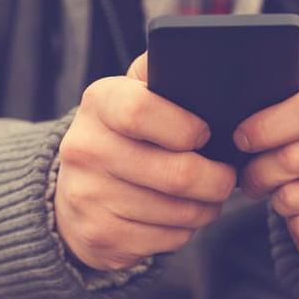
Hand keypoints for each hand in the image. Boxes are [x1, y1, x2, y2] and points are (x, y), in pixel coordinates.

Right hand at [54, 53, 236, 271]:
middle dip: (217, 179)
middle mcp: (86, 149)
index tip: (205, 134)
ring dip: (207, 207)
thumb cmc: (122, 136)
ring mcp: (90, 197)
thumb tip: (206, 60)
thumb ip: (161, 76)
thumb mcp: (131, 95)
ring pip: (180, 212)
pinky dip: (185, 230)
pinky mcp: (102, 237)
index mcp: (99, 104)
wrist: (71, 192)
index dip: (184, 127)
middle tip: (226, 176)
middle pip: (177, 174)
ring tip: (207, 195)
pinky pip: (169, 239)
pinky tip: (178, 215)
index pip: (141, 111)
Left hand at [235, 47, 298, 271]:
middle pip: (296, 157)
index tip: (242, 139)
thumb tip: (265, 56)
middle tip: (252, 176)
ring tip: (283, 193)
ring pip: (297, 197)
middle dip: (260, 170)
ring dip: (278, 200)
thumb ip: (297, 81)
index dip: (265, 127)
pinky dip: (297, 227)